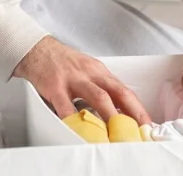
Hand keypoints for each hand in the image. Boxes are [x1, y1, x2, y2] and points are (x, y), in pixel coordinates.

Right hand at [14, 35, 151, 123]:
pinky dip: (74, 120)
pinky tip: (80, 129)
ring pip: (97, 97)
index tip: (146, 124)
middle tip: (139, 130)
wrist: (37, 49)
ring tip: (118, 133)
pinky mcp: (55, 86)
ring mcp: (74, 79)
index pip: (124, 90)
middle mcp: (90, 74)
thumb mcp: (87, 70)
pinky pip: (66, 106)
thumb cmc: (62, 62)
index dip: (138, 108)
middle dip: (131, 113)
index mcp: (99, 72)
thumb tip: (117, 111)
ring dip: (110, 116)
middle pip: (117, 92)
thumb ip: (100, 88)